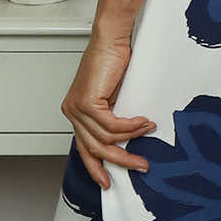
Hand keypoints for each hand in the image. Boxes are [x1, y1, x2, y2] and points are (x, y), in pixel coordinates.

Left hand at [61, 34, 154, 189]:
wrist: (111, 39)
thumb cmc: (114, 61)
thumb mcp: (114, 97)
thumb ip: (114, 118)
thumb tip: (129, 139)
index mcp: (76, 113)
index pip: (84, 147)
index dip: (95, 167)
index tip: (107, 181)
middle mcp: (72, 112)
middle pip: (94, 148)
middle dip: (120, 160)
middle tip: (140, 165)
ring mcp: (77, 108)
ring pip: (104, 139)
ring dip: (131, 139)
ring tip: (148, 131)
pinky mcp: (87, 102)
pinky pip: (111, 126)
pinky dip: (130, 127)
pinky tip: (143, 122)